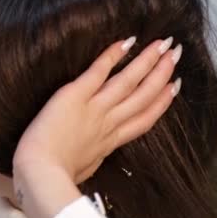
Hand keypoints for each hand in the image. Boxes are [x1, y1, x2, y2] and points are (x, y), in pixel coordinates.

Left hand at [12, 37, 180, 217]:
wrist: (40, 172)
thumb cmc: (54, 176)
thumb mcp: (83, 169)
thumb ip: (92, 157)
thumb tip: (94, 155)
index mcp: (109, 142)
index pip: (144, 120)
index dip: (162, 103)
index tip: (174, 87)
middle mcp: (107, 123)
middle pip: (143, 97)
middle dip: (162, 75)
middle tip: (177, 55)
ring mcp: (93, 108)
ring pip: (128, 82)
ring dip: (147, 62)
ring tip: (163, 44)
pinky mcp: (74, 95)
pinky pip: (98, 72)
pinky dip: (113, 56)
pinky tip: (127, 42)